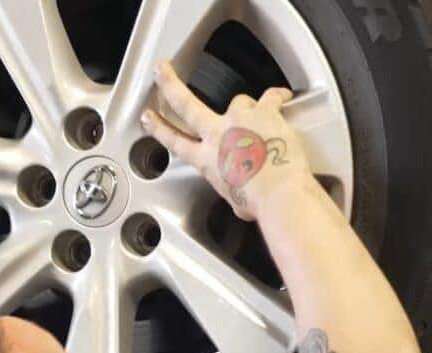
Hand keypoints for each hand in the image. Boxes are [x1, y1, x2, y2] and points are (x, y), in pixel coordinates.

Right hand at [140, 61, 314, 221]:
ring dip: (247, 108)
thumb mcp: (235, 201)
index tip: (149, 117)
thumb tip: (241, 186)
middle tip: (162, 70)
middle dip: (170, 85)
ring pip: (238, 101)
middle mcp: (217, 135)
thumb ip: (232, 186)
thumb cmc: (259, 202)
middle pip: (186, 104)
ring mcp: (239, 120)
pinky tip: (282, 97)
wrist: (279, 193)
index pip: (175, 141)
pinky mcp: (264, 112)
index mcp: (206, 160)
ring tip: (259, 116)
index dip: (158, 128)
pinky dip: (277, 97)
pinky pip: (270, 97)